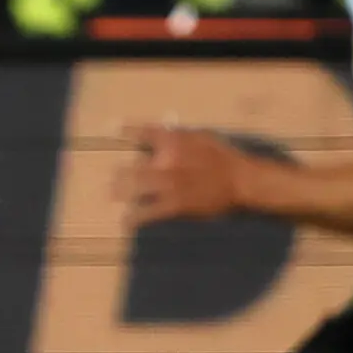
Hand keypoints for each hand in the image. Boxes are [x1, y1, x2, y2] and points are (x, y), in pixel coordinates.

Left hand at [119, 124, 244, 224]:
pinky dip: (134, 218)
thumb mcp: (200, 137)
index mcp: (173, 140)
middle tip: (111, 179)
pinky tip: (125, 221)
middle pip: (131, 166)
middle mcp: (166, 160)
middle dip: (118, 174)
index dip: (126, 132)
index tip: (115, 131)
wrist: (242, 181)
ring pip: (133, 189)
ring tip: (113, 196)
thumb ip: (177, 136)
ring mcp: (169, 184)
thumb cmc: (224, 157)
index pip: (142, 132)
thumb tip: (159, 133)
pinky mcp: (174, 205)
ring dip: (120, 193)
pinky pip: (147, 212)